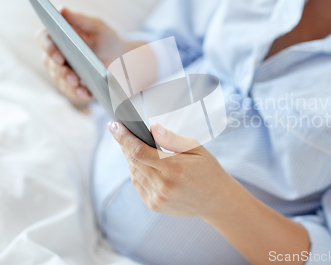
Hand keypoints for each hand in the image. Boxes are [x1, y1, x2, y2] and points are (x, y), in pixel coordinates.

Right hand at [36, 7, 124, 101]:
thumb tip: (60, 9)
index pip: (43, 39)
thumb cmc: (105, 38)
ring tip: (82, 88)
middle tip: (73, 77)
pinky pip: (69, 90)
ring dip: (69, 85)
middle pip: (49, 62)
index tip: (60, 57)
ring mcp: (61, 69)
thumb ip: (80, 19)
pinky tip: (87, 94)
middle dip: (61, 71)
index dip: (48, 48)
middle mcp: (55, 52)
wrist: (119, 58)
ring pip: (58, 78)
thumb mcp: (97, 26)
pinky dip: (77, 93)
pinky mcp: (70, 83)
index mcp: (57, 34)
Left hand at [108, 122, 235, 218]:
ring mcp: (158, 198)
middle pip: (134, 160)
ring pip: (133, 172)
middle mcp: (164, 186)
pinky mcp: (155, 205)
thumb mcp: (196, 148)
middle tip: (120, 130)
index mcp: (175, 168)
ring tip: (130, 144)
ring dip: (130, 157)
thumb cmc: (207, 169)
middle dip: (125, 144)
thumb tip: (152, 128)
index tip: (114, 125)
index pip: (139, 151)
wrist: (216, 200)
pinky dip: (136, 171)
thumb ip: (172, 139)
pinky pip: (138, 184)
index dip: (124, 137)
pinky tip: (141, 162)